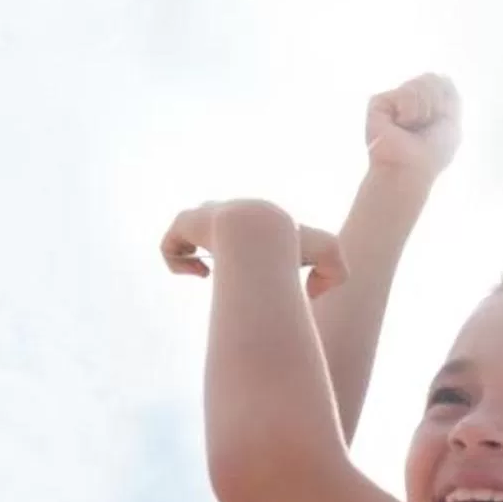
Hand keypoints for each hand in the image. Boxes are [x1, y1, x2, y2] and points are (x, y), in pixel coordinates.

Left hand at [161, 200, 346, 297]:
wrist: (261, 234)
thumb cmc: (293, 245)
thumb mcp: (329, 256)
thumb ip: (333, 274)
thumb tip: (312, 292)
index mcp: (258, 215)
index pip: (247, 229)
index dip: (247, 254)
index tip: (254, 275)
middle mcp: (229, 210)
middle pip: (213, 224)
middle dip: (218, 248)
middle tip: (229, 272)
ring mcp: (204, 215)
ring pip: (189, 230)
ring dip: (196, 253)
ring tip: (208, 273)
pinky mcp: (184, 222)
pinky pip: (169, 244)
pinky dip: (178, 262)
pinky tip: (199, 274)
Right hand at [365, 72, 462, 182]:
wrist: (410, 167)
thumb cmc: (432, 153)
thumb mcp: (451, 124)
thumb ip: (450, 97)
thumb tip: (443, 76)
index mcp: (428, 103)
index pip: (442, 81)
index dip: (446, 100)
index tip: (441, 122)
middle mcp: (410, 99)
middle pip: (432, 79)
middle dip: (436, 104)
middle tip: (424, 126)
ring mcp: (394, 100)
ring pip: (418, 84)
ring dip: (423, 110)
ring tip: (411, 127)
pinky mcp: (379, 102)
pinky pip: (403, 93)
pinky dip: (408, 111)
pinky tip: (399, 125)